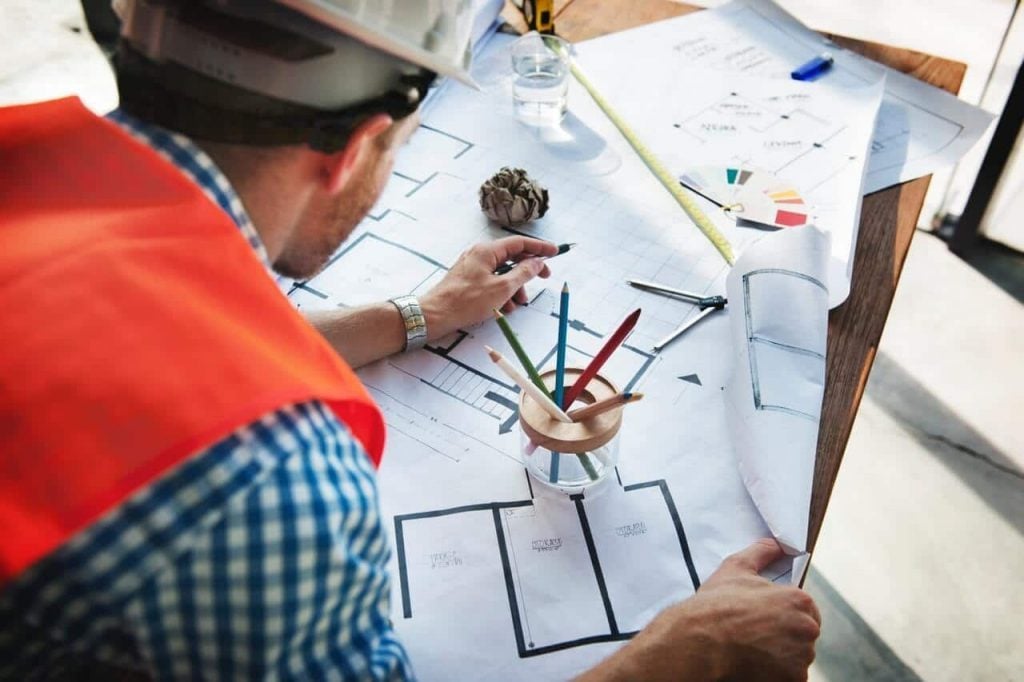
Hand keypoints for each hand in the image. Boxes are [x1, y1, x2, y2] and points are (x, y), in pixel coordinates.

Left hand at [420, 236, 559, 339]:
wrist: (435, 315)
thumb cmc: (466, 301)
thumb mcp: (502, 288)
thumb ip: (523, 273)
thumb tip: (536, 263)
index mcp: (487, 251)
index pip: (520, 243)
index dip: (540, 247)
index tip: (555, 252)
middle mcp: (480, 254)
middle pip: (512, 257)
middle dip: (528, 271)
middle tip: (544, 278)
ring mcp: (473, 267)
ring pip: (503, 272)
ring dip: (515, 287)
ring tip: (517, 304)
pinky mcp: (469, 280)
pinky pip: (492, 282)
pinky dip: (502, 293)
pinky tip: (503, 308)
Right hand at [578, 539, 820, 681]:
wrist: (699, 642)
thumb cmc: (716, 605)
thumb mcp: (735, 569)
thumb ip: (761, 553)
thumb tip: (775, 544)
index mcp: (799, 601)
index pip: (806, 610)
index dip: (784, 613)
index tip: (764, 618)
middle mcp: (806, 630)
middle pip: (803, 635)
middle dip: (784, 635)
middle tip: (755, 634)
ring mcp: (800, 658)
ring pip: (796, 657)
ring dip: (781, 656)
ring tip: (752, 649)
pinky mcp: (791, 680)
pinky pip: (789, 677)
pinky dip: (776, 673)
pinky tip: (754, 663)